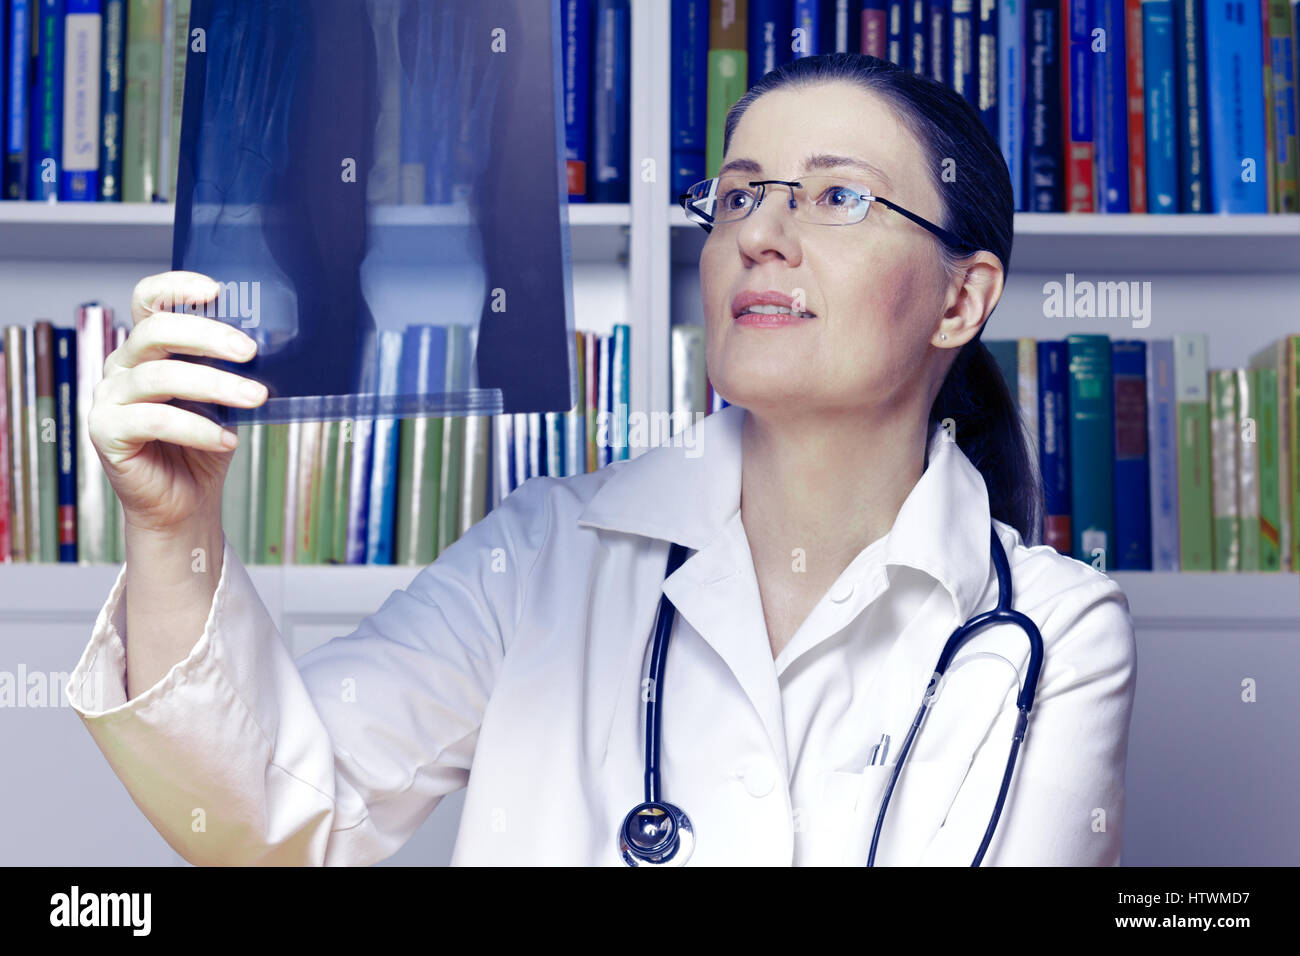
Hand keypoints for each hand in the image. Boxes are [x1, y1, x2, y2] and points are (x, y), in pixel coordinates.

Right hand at [89, 271, 267, 536]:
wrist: (185, 501)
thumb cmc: (205, 444)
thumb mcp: (223, 399)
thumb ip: (230, 369)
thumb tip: (268, 345)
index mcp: (147, 349)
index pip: (148, 301)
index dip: (175, 288)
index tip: (215, 290)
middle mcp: (122, 366)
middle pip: (155, 332)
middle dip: (207, 336)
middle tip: (250, 351)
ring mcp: (109, 398)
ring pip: (159, 378)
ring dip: (215, 385)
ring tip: (255, 397)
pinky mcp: (106, 432)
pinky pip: (154, 421)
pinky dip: (198, 429)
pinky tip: (229, 440)